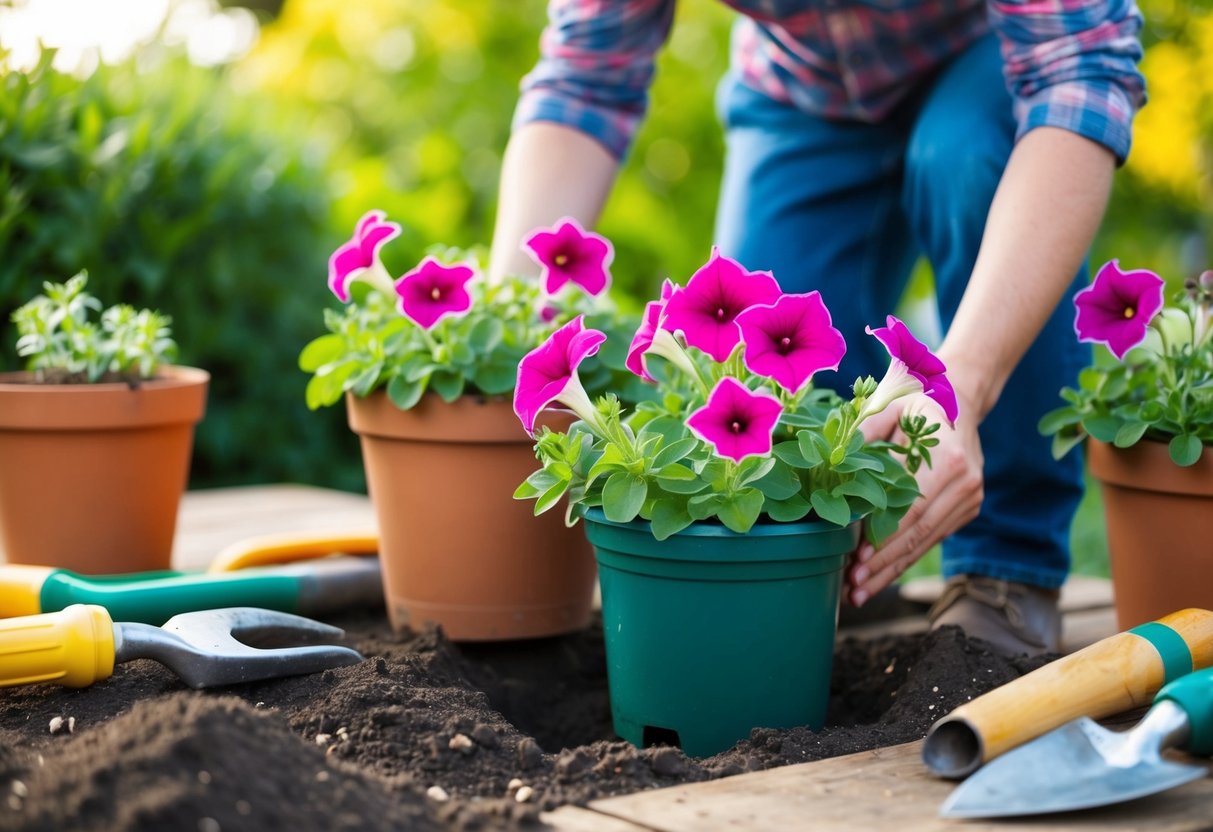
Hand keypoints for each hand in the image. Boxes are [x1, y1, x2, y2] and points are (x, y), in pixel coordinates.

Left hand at [845, 392, 983, 605]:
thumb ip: (866, 434)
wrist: (959, 403)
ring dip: (891, 570)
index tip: (857, 560)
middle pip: (917, 533)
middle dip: (883, 565)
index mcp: (948, 459)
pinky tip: (879, 576)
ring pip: (924, 543)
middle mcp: (965, 483)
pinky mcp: (966, 510)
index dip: (883, 537)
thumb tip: (837, 464)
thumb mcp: (890, 407)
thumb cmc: (915, 404)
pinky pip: (930, 538)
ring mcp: (969, 499)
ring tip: (859, 592)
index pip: (910, 508)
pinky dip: (903, 558)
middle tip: (851, 588)